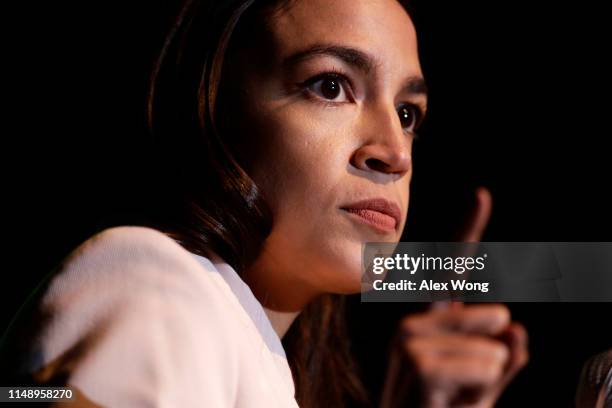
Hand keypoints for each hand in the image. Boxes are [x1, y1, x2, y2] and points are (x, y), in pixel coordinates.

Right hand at [380, 188, 528, 407]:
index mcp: (430, 324)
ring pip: (495, 346)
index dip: (470, 231)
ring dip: (486, 379)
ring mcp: (411, 338)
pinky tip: (445, 401)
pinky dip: (480, 388)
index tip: (482, 195)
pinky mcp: (417, 358)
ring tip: (450, 399)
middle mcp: (415, 323)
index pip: (453, 270)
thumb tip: (515, 327)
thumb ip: (503, 359)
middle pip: (494, 315)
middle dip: (495, 357)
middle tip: (460, 388)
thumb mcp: (480, 391)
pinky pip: (484, 364)